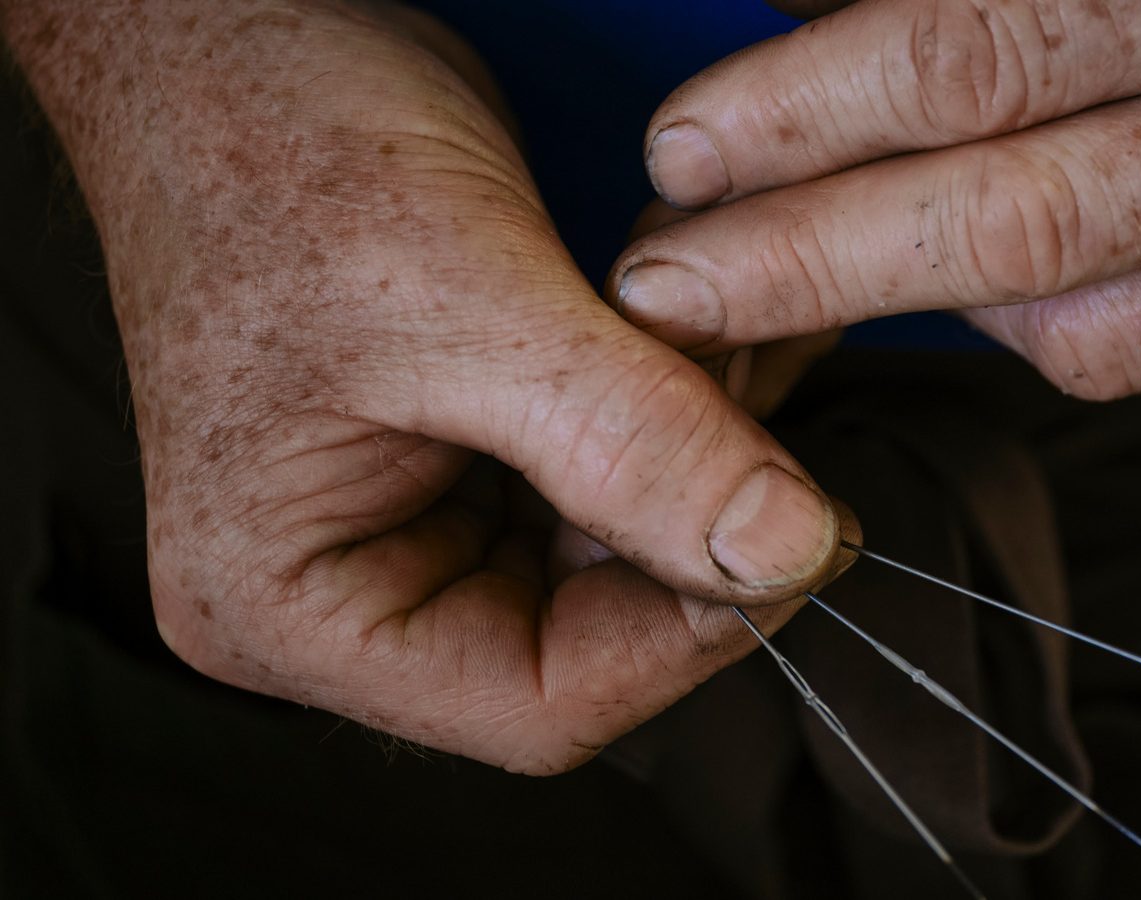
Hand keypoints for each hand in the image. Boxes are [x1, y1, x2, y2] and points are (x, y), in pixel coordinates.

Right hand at [4, 0, 849, 772]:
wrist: (227, 32)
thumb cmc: (267, 144)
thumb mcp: (461, 299)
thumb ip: (627, 442)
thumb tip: (778, 550)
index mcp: (289, 599)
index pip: (534, 703)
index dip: (686, 637)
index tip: (795, 538)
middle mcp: (350, 582)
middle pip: (591, 632)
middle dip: (700, 517)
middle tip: (763, 400)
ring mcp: (415, 515)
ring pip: (617, 546)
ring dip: (704, 450)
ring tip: (740, 339)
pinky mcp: (471, 450)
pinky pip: (609, 469)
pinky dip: (680, 406)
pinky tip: (718, 334)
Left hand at [609, 0, 1140, 417]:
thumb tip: (787, 23)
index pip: (978, 58)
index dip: (805, 114)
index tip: (685, 154)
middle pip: (1010, 229)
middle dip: (807, 262)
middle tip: (677, 282)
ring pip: (1079, 336)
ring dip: (954, 297)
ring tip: (895, 243)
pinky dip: (1093, 331)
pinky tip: (1085, 269)